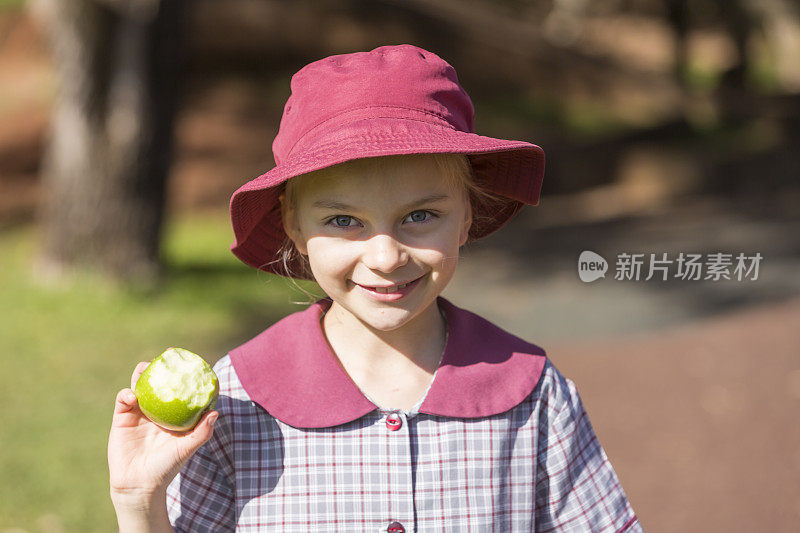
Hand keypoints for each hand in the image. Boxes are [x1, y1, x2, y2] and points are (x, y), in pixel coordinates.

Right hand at [108, 361, 217, 505]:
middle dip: (162, 368)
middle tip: (167, 356)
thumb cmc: (166, 468)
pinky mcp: (122, 418)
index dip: (185, 375)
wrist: (139, 485)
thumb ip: (201, 433)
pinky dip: (127, 394)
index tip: (191, 361)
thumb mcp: (186, 449)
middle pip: (159, 383)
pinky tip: (133, 396)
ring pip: (140, 386)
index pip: (181, 390)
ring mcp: (139, 413)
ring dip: (142, 374)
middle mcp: (158, 411)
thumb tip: (215, 412)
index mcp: (174, 415)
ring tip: (145, 367)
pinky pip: (123, 399)